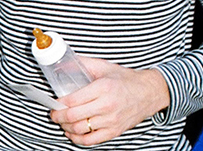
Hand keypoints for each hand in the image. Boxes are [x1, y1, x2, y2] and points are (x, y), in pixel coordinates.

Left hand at [49, 56, 169, 145]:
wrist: (149, 92)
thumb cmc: (126, 79)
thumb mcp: (104, 67)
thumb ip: (83, 63)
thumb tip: (63, 62)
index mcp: (102, 88)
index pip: (73, 100)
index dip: (58, 103)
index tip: (53, 102)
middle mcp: (106, 106)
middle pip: (73, 116)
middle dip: (58, 116)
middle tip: (53, 113)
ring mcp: (111, 121)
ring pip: (80, 129)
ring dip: (66, 127)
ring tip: (61, 122)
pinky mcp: (115, 131)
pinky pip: (92, 140)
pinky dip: (78, 139)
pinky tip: (72, 133)